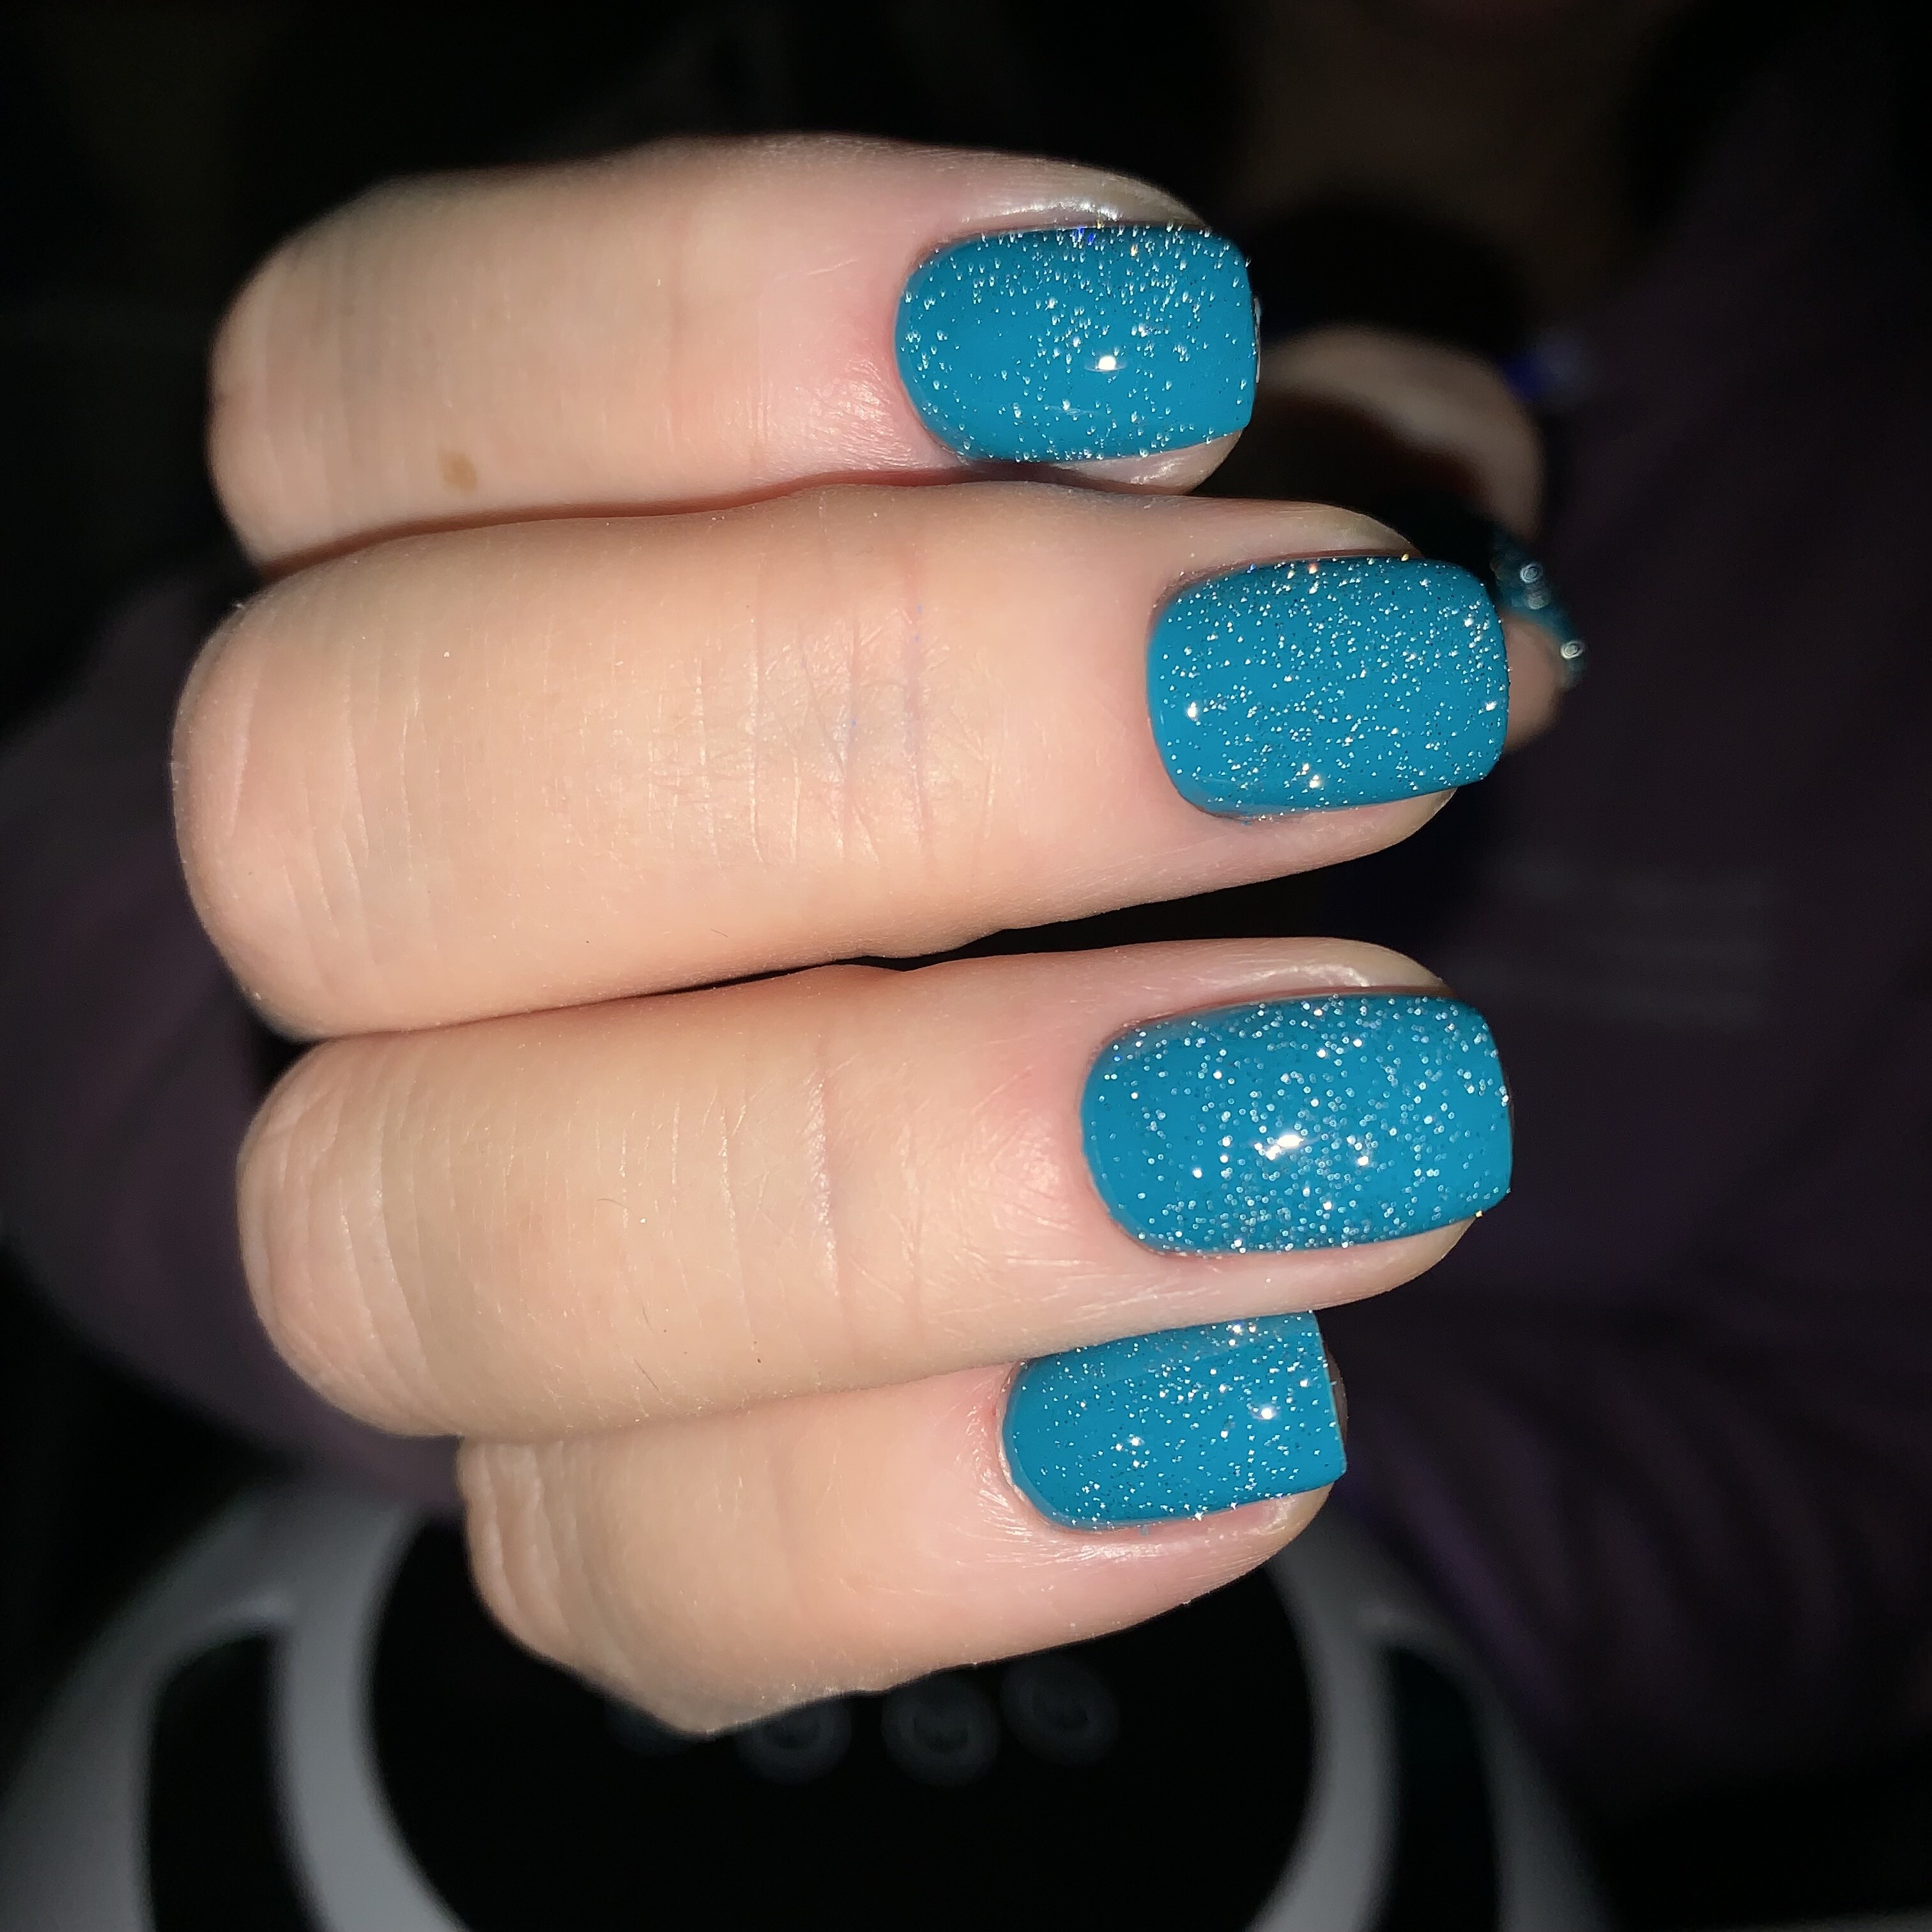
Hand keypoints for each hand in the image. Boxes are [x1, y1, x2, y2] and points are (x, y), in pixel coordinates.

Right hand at [177, 137, 1540, 1728]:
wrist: (1070, 1060)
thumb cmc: (1142, 713)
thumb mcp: (1206, 530)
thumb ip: (1278, 474)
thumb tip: (1413, 541)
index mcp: (428, 567)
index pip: (372, 372)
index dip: (713, 317)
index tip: (1167, 338)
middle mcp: (359, 908)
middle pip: (360, 800)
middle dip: (871, 737)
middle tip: (1340, 713)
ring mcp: (437, 1227)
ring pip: (435, 1232)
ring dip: (926, 1170)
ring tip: (1378, 1115)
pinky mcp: (578, 1503)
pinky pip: (634, 1578)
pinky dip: (939, 1522)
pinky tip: (1249, 1415)